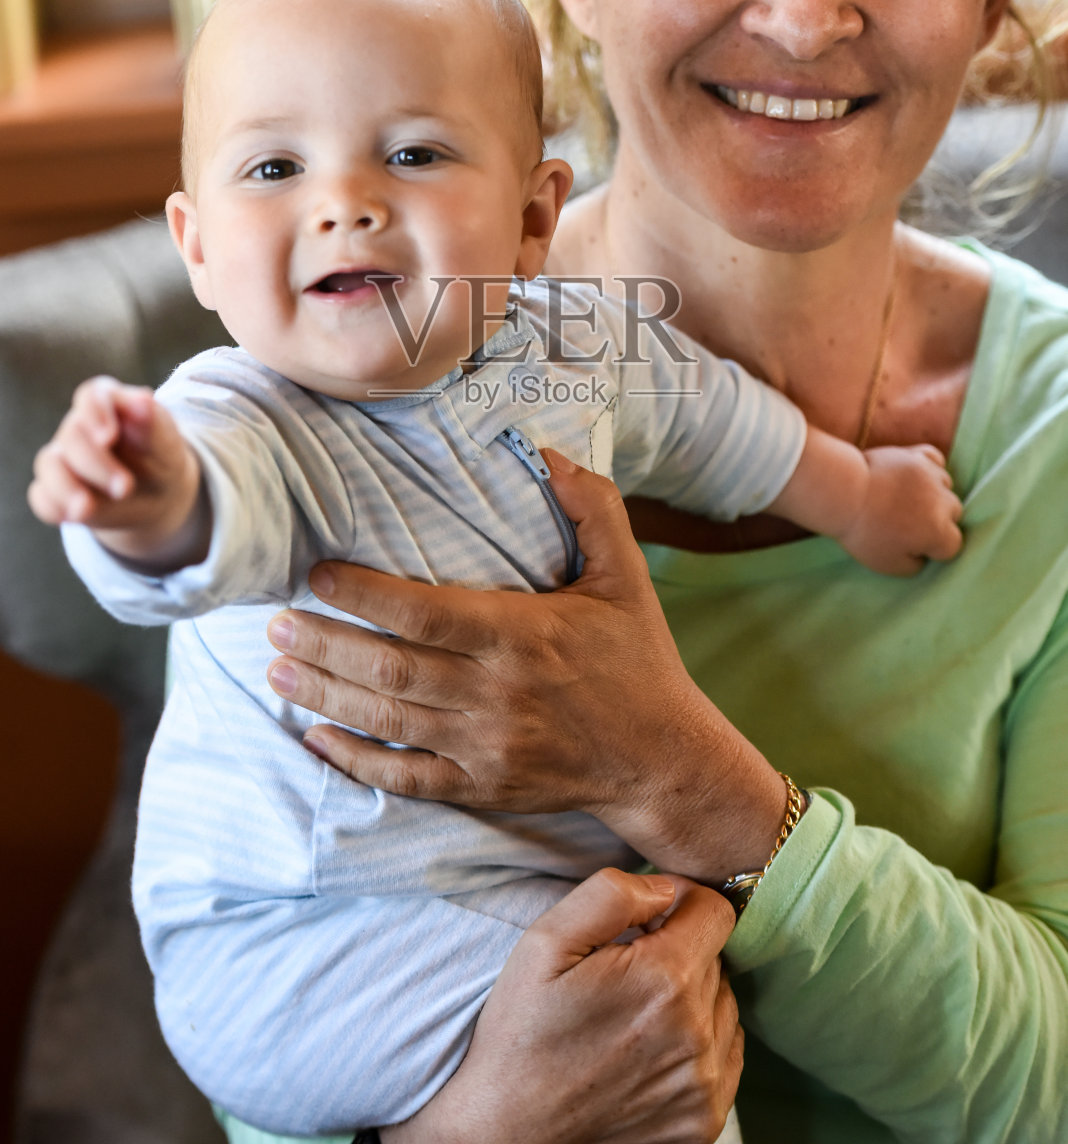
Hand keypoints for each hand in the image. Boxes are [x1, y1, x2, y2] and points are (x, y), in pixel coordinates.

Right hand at [28, 375, 206, 568]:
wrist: (158, 493)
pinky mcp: (57, 489)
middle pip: (71, 435)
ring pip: (48, 464)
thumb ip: (153, 421)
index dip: (95, 413)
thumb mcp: (165, 441)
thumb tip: (143, 400)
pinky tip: (75, 517)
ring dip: (65, 488)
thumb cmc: (160, 456)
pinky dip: (54, 507)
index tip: (108, 436)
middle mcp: (80, 427)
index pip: (92, 396)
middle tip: (125, 488)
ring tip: (86, 510)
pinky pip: (43, 497)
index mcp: (108, 403)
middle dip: (95, 464)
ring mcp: (64, 458)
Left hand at [266, 451, 786, 880]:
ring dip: (324, 694)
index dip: (365, 594)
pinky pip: (405, 778)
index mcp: (523, 637)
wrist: (662, 760)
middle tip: (274, 620)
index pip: (427, 612)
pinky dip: (355, 761)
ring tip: (277, 664)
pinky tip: (316, 737)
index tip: (319, 573)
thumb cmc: (637, 660)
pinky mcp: (481, 786)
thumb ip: (593, 508)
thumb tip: (546, 451)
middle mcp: (496, 694)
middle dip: (326, 644)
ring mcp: (485, 746)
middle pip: (392, 668)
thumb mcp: (627, 576)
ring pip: (388, 720)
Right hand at [383, 868, 742, 1143]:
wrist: (510, 1131)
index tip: (647, 919)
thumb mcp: (545, 942)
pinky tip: (651, 1048)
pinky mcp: (705, 1120)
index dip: (681, 902)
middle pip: (716, 958)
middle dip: (679, 950)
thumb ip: (611, 895)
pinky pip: (726, 1056)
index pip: (715, 911)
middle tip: (626, 970)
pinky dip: (699, 1043)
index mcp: (664, 979)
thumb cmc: (522, 1034)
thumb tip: (666, 889)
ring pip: (723, 1005)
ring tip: (635, 1013)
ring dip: (692, 997)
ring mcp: (705, 1084)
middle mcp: (696, 1033)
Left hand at [839, 444, 962, 575]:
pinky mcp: (916, 455)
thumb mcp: (888, 565)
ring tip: (906, 499)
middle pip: (953, 514)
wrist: (844, 492)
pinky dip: (930, 467)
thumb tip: (923, 556)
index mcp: (939, 531)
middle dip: (936, 521)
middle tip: (905, 523)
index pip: (952, 545)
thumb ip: (915, 565)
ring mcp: (931, 475)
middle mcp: (943, 502)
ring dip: (933, 494)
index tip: (911, 546)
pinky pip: (935, 460)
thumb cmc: (864, 532)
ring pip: (946, 487)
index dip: (933, 549)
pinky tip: (917, 475)